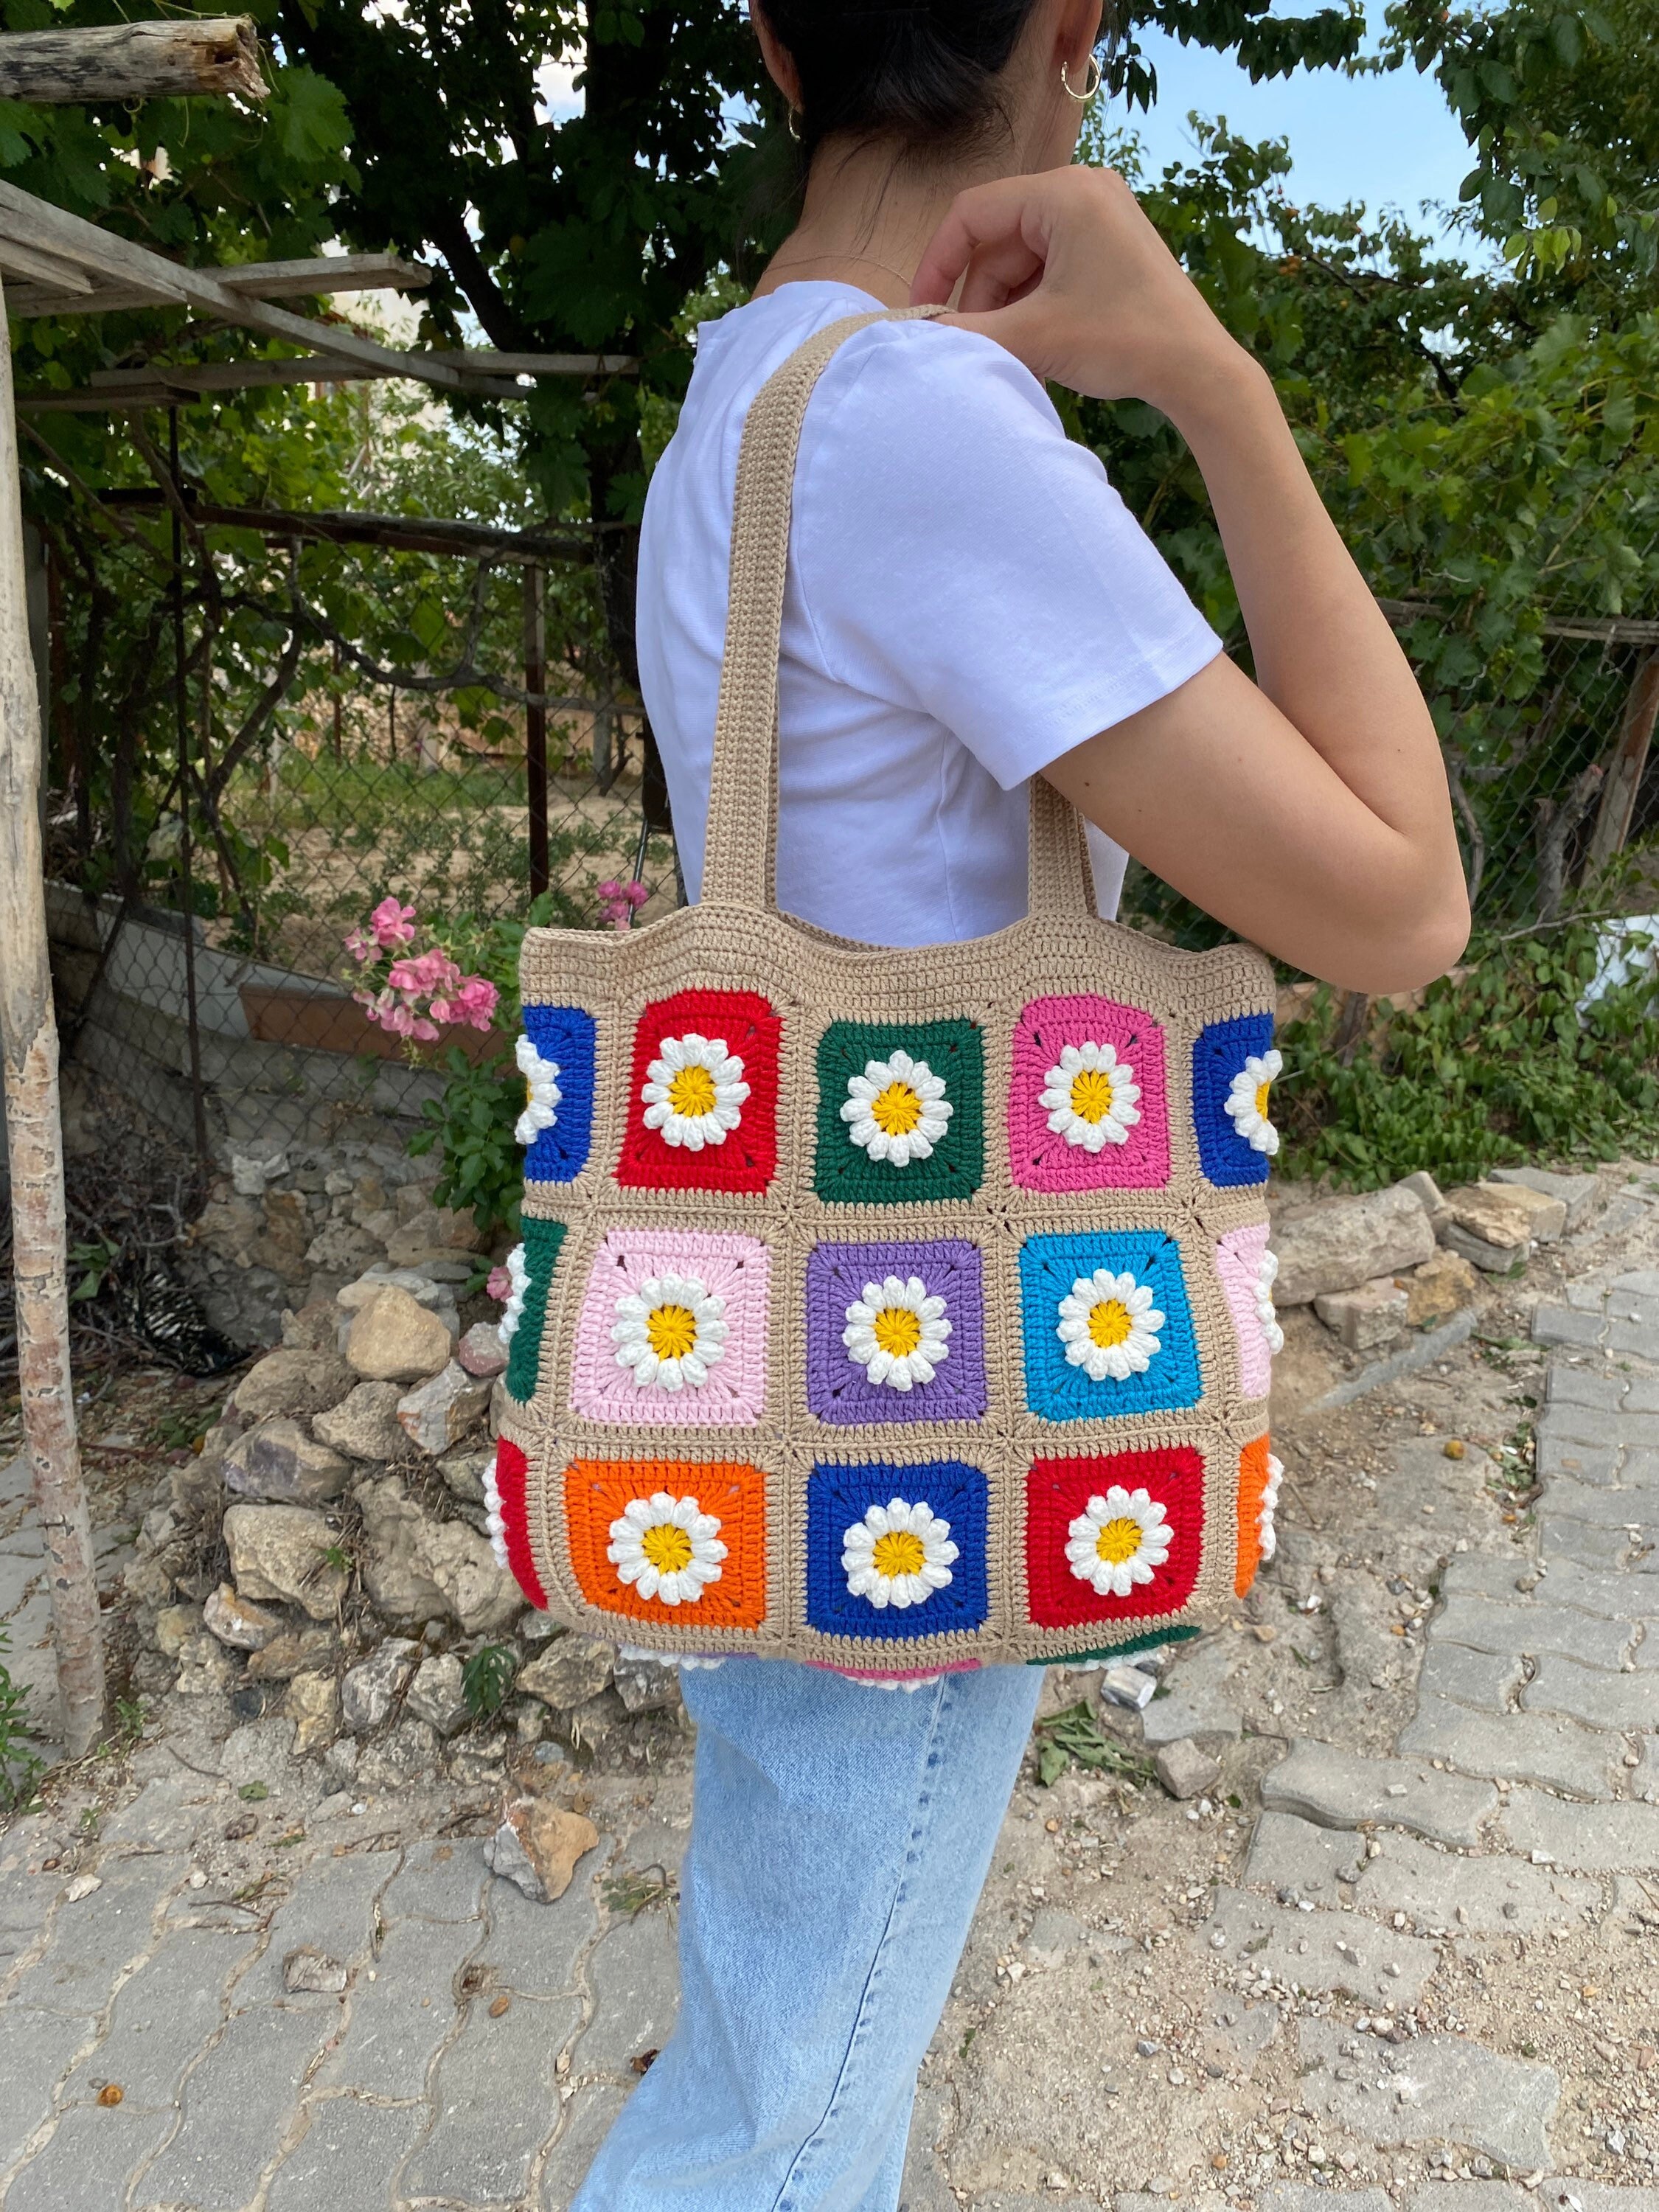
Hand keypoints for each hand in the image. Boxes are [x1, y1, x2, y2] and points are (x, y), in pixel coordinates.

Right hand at [910, 165, 1258, 426]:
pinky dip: (1034, 306)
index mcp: (1063, 192)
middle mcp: (1082, 189)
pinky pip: (1051, 268)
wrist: (1197, 369)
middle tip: (977, 347)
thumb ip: (969, 332)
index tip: (924, 313)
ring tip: (1014, 355)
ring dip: (1007, 308)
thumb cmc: (1122, 340)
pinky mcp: (1111, 245)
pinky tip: (1036, 347)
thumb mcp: (1034, 337)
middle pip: (999, 240)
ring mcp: (1100, 216)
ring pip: (1023, 260)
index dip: (938, 263)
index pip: (973, 213)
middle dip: (981, 296)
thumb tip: (923, 335)